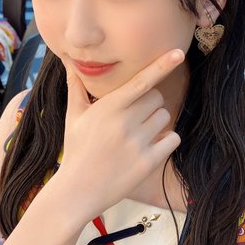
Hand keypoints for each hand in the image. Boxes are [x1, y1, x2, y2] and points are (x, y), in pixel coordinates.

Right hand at [54, 49, 184, 220]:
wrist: (77, 191)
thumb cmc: (76, 150)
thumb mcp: (73, 117)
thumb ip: (76, 87)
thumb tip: (66, 61)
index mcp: (108, 108)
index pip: (141, 81)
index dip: (161, 65)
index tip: (178, 53)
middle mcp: (124, 124)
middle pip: (157, 98)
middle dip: (149, 104)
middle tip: (134, 117)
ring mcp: (138, 144)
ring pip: (165, 117)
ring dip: (157, 122)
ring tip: (138, 134)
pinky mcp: (148, 163)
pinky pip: (173, 139)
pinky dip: (167, 141)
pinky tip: (150, 147)